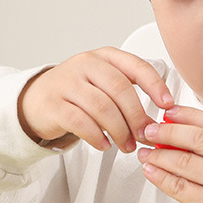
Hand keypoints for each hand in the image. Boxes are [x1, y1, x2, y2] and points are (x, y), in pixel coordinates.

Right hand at [18, 49, 173, 152]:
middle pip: (120, 89)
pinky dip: (96, 136)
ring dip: (119, 130)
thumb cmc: (76, 93)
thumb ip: (129, 93)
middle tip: (144, 135)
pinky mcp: (53, 104)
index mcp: (104, 57)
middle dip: (136, 116)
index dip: (155, 86)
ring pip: (102, 107)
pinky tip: (104, 144)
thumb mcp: (104, 82)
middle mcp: (86, 64)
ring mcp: (67, 83)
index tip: (167, 105)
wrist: (36, 100)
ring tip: (125, 145)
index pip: (136, 66)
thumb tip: (159, 116)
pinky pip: (80, 122)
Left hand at [137, 104, 202, 202]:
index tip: (168, 113)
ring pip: (184, 163)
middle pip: (196, 139)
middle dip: (167, 132)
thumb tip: (181, 122)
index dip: (186, 115)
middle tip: (150, 130)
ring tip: (147, 152)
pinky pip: (179, 187)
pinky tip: (151, 170)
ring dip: (159, 155)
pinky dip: (160, 177)